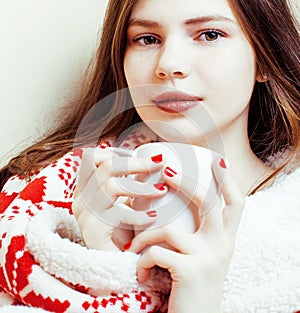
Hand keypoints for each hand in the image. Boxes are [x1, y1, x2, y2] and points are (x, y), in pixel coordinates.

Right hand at [72, 148, 166, 250]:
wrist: (113, 265)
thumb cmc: (122, 231)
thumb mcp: (126, 202)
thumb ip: (132, 182)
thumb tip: (154, 160)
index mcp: (86, 188)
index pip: (92, 157)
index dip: (115, 151)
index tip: (138, 154)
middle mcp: (81, 197)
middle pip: (105, 166)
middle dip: (135, 163)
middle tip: (159, 164)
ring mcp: (85, 213)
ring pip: (112, 185)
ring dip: (142, 187)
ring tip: (162, 191)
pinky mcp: (93, 229)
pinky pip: (118, 214)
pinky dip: (139, 215)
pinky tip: (153, 217)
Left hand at [127, 157, 244, 312]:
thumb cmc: (193, 291)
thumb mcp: (203, 260)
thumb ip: (199, 238)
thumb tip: (174, 214)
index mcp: (225, 241)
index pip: (236, 203)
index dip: (227, 181)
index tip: (216, 163)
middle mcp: (222, 246)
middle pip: (208, 202)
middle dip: (187, 183)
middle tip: (167, 172)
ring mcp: (208, 258)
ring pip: (169, 229)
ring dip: (145, 237)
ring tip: (133, 249)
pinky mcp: (191, 271)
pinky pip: (156, 253)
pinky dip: (142, 261)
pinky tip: (141, 273)